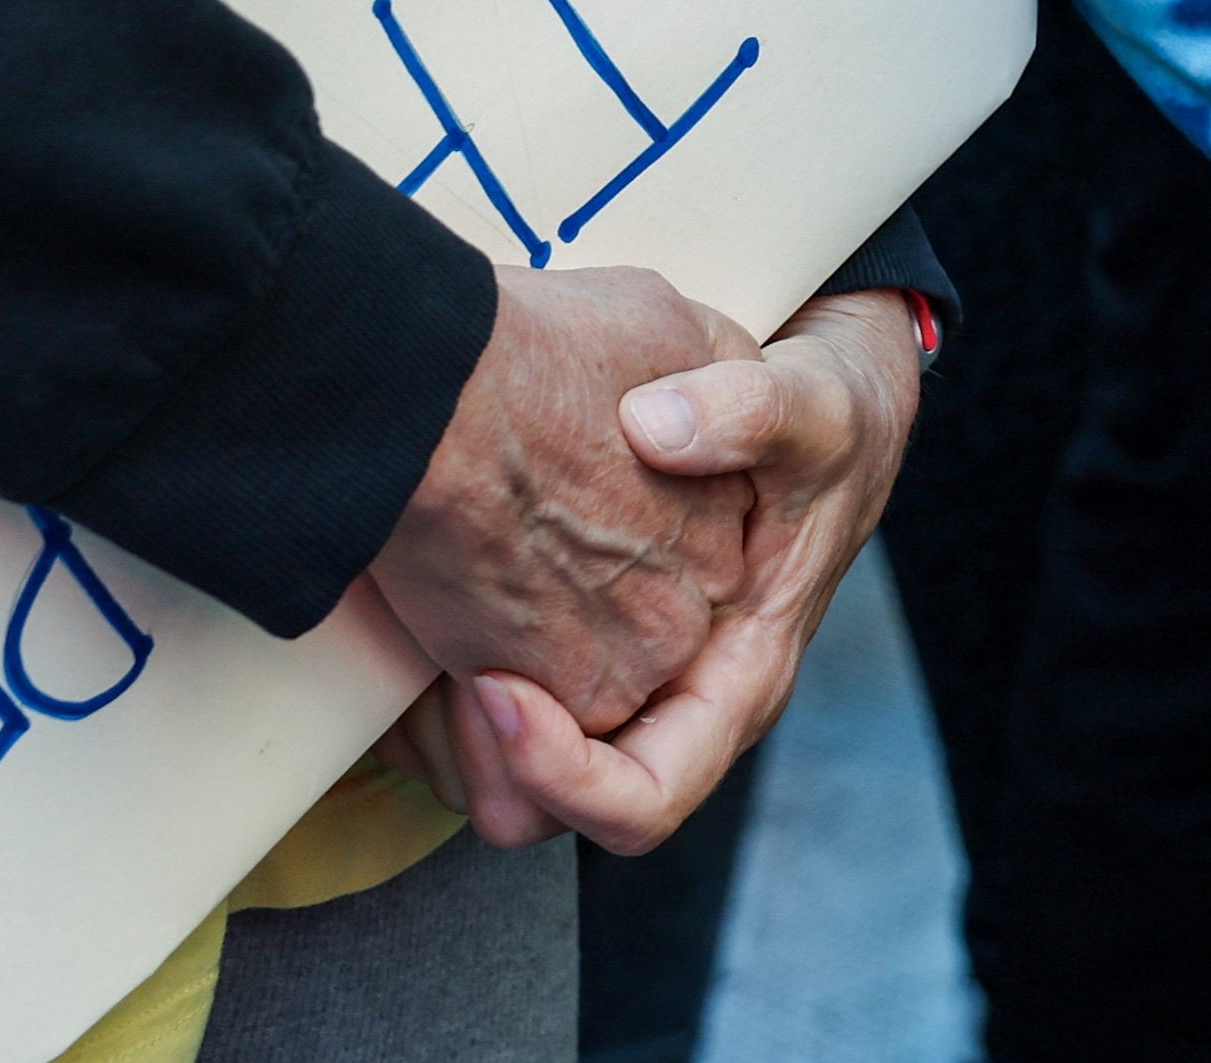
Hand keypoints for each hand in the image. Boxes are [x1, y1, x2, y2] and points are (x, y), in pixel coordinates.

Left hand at [428, 289, 926, 855]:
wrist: (815, 405)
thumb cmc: (825, 424)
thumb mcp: (813, 406)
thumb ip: (751, 409)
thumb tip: (656, 428)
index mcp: (736, 684)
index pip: (641, 799)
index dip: (560, 771)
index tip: (495, 684)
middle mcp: (671, 706)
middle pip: (547, 806)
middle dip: (468, 753)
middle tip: (411, 658)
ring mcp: (620, 682)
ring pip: (501, 770)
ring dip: (435, 724)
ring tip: (385, 624)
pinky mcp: (575, 644)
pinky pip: (486, 707)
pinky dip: (431, 675)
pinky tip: (393, 595)